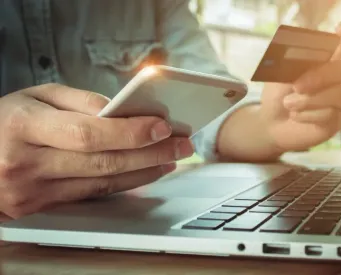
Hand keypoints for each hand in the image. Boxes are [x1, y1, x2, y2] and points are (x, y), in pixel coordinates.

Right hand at [0, 84, 193, 218]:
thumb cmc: (4, 121)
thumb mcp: (36, 96)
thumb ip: (79, 101)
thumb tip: (122, 112)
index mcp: (23, 127)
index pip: (87, 133)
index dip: (129, 132)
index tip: (162, 126)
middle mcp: (26, 163)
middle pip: (102, 162)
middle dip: (150, 153)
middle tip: (181, 144)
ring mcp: (32, 192)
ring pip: (102, 183)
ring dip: (143, 171)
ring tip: (170, 158)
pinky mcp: (41, 209)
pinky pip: (92, 195)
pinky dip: (123, 184)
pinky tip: (144, 173)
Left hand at [260, 22, 340, 150]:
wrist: (271, 123)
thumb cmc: (278, 94)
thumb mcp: (280, 76)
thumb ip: (294, 64)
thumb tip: (303, 58)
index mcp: (324, 60)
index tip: (340, 29)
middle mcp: (336, 77)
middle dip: (319, 77)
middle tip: (297, 86)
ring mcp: (340, 98)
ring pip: (336, 95)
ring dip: (307, 101)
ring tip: (288, 104)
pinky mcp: (337, 119)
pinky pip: (329, 114)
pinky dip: (307, 116)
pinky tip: (296, 116)